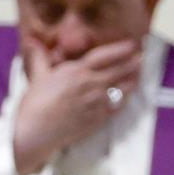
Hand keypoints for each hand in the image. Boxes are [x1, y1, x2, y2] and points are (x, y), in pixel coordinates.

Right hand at [12, 36, 142, 174]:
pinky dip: (124, 101)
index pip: (105, 56)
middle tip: (142, 57)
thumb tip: (32, 42)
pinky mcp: (98, 120)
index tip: (132, 44)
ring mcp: (97, 104)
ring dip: (132, 81)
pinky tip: (128, 97)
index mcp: (78, 72)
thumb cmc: (35, 104)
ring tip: (139, 75)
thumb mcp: (38, 76)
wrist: (37, 132)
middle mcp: (92, 86)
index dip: (121, 49)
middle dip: (133, 63)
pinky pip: (117, 108)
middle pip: (119, 71)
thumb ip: (40, 57)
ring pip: (122, 90)